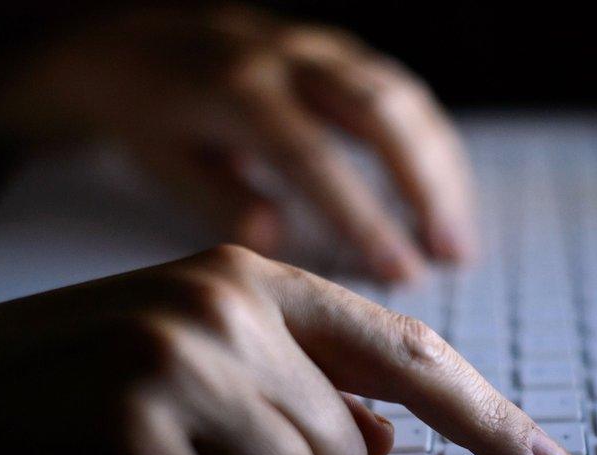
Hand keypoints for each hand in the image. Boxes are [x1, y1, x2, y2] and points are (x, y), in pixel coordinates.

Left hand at [0, 4, 474, 280]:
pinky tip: (444, 193)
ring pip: (402, 98)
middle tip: (451, 254)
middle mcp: (288, 58)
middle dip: (426, 188)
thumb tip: (277, 238)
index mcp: (236, 90)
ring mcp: (320, 48)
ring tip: (457, 238)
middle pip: (379, 115)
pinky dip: (431, 145)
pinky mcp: (340, 53)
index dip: (364, 218)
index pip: (314, 158)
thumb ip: (219, 200)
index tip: (401, 272)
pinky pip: (402, 91)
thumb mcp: (161, 162)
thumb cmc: (149, 113)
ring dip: (441, 169)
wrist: (140, 40)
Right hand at [0, 244, 570, 454]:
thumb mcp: (189, 355)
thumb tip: (380, 437)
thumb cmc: (67, 385)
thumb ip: (295, 384)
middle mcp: (221, 308)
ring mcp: (179, 366)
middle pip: (349, 447)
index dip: (483, 412)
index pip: (402, 349)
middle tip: (190, 450)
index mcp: (244, 278)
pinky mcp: (135, 439)